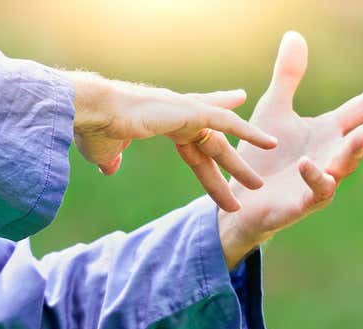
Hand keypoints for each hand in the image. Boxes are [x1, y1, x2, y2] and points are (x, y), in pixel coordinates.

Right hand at [65, 71, 278, 210]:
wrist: (92, 112)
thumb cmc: (94, 129)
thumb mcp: (106, 151)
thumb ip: (113, 158)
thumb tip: (109, 168)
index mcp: (160, 121)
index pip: (192, 134)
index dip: (209, 140)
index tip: (222, 143)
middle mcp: (177, 114)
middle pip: (212, 145)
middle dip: (230, 163)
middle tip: (251, 178)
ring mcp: (186, 111)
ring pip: (223, 140)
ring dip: (241, 163)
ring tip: (259, 183)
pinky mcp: (192, 111)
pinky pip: (229, 123)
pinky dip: (250, 133)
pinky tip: (270, 143)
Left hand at [218, 32, 362, 266]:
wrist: (242, 199)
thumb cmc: (263, 156)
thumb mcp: (273, 108)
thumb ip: (288, 76)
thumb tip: (295, 36)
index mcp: (329, 133)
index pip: (360, 111)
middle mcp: (331, 156)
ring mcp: (321, 180)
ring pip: (345, 165)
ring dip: (356, 150)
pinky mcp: (303, 202)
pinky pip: (315, 190)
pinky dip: (314, 177)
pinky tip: (310, 163)